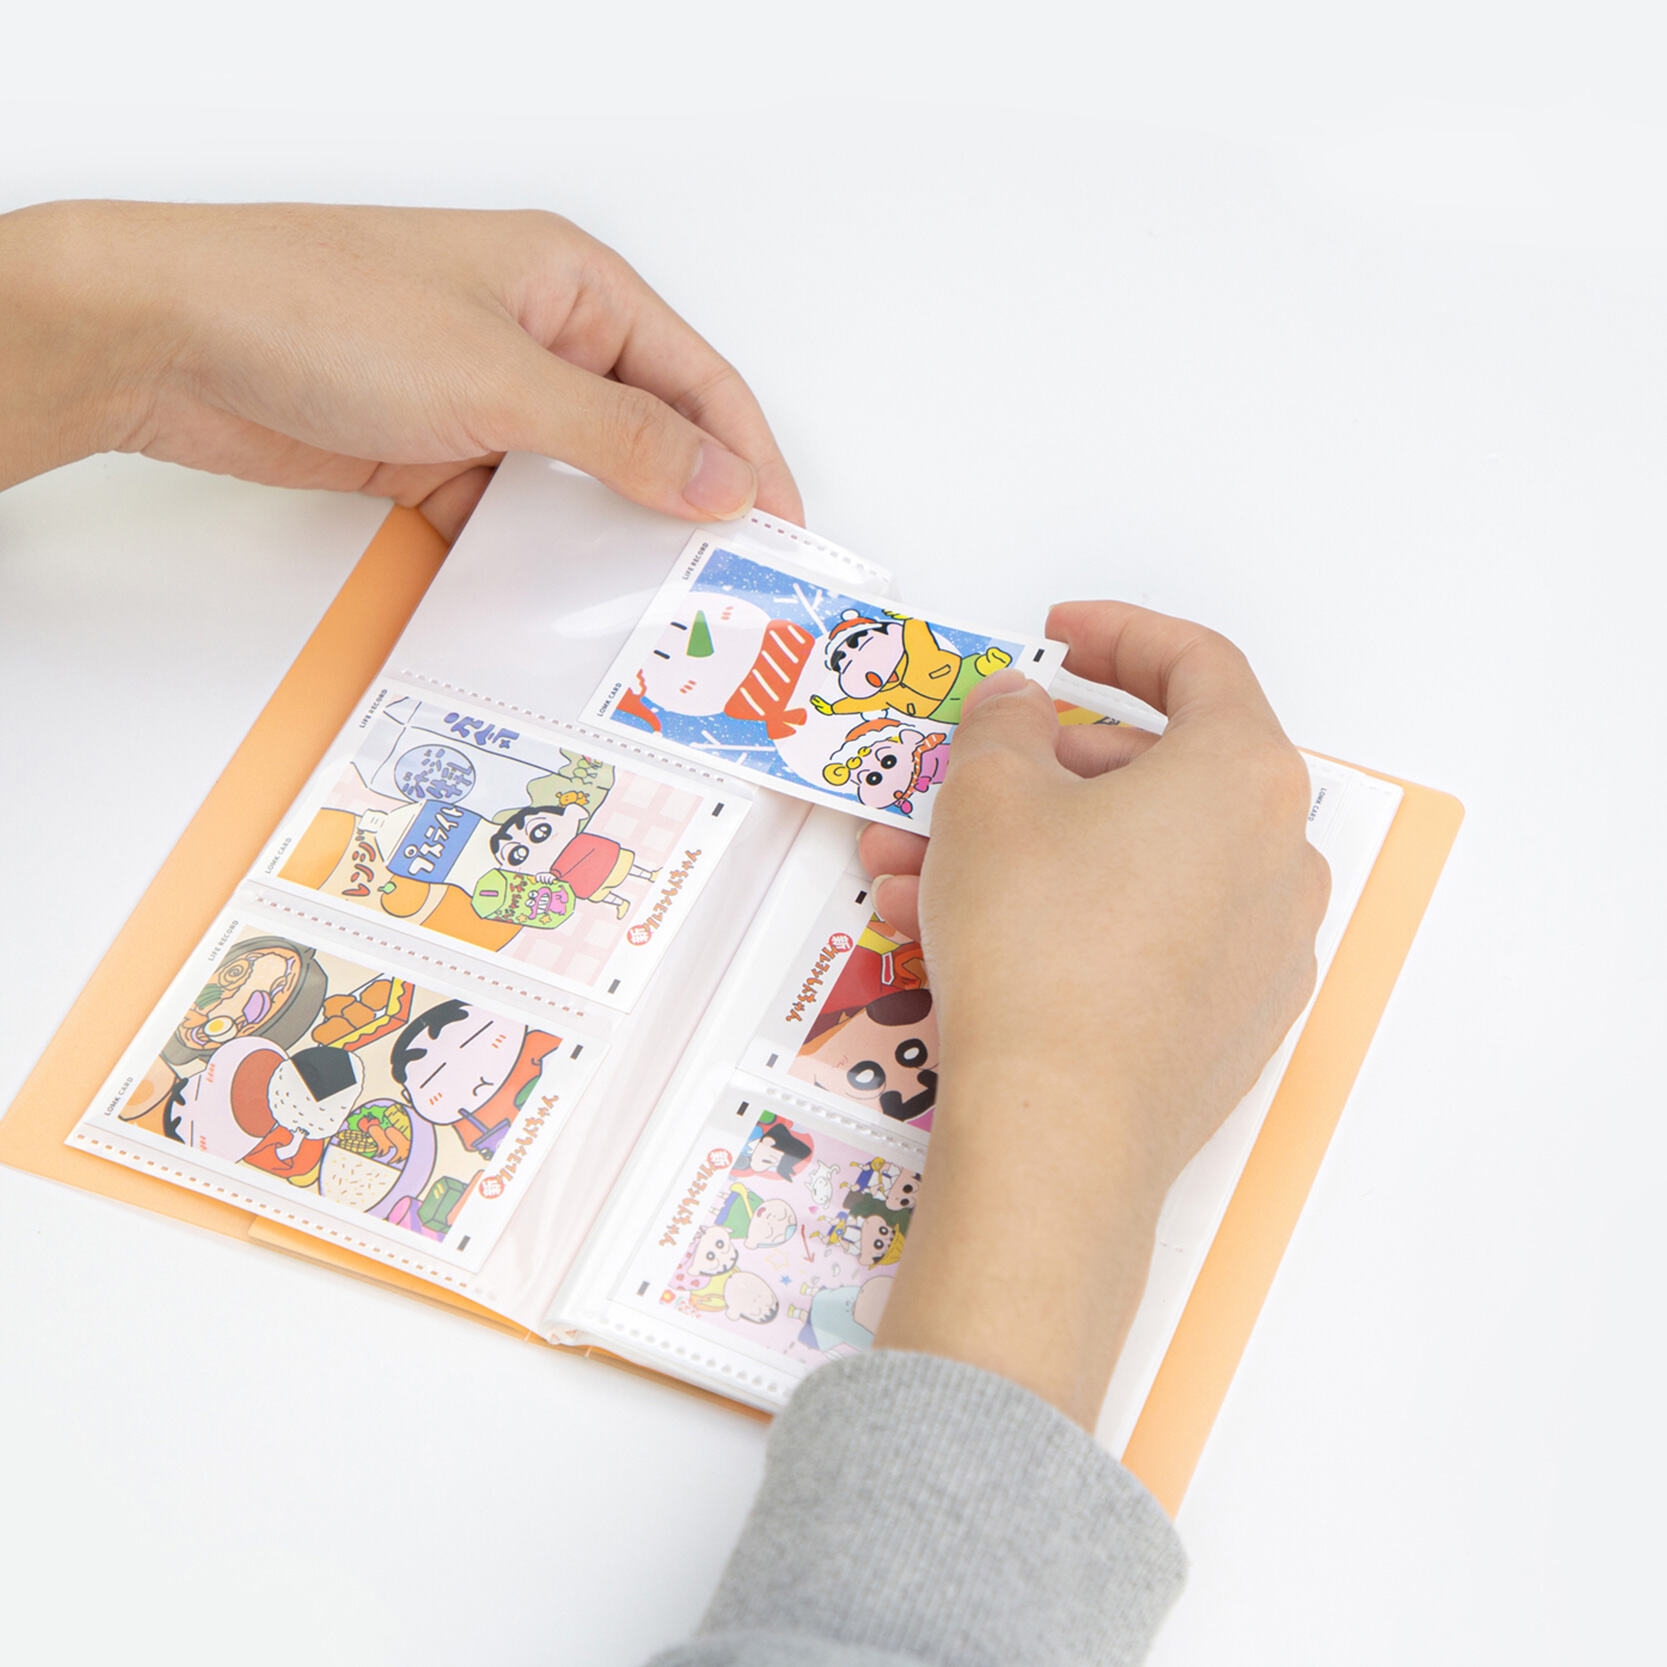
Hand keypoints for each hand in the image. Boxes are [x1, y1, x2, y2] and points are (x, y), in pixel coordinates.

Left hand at [0, 201, 800, 538]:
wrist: (171, 340)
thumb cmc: (322, 310)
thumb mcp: (500, 377)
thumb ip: (621, 436)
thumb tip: (722, 481)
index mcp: (574, 286)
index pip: (697, 380)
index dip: (748, 456)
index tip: (782, 532)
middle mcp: (539, 338)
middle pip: (644, 434)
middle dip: (684, 509)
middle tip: (724, 589)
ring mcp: (485, 397)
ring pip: (578, 483)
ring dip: (603, 542)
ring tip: (646, 612)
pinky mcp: (435, 450)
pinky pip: (509, 514)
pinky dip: (528, 557)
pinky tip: (551, 605)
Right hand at [859, 602, 1329, 1426]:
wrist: (1061, 1134)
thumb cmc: (1035, 940)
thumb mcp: (989, 796)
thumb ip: (1005, 721)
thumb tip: (1022, 707)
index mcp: (1244, 775)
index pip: (1196, 665)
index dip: (1116, 636)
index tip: (1053, 636)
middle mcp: (1280, 857)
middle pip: (1158, 773)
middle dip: (1041, 770)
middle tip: (964, 776)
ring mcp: (1265, 950)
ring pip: (1135, 865)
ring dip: (1030, 854)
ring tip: (918, 876)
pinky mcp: (1234, 1025)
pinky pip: (1146, 936)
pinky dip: (1070, 916)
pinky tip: (972, 940)